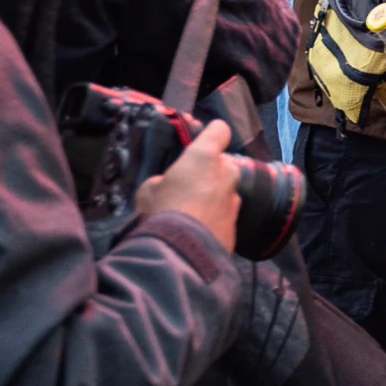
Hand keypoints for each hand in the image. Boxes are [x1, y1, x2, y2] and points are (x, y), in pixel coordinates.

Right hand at [141, 114, 248, 251]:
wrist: (181, 256)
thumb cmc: (161, 212)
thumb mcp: (148, 189)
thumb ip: (165, 180)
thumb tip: (169, 185)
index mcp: (205, 157)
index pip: (219, 130)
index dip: (210, 135)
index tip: (199, 145)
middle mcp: (227, 173)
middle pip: (223, 164)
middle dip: (209, 173)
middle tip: (187, 189)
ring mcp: (235, 200)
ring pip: (226, 191)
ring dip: (213, 198)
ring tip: (191, 216)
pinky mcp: (237, 226)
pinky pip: (225, 215)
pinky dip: (215, 220)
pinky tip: (197, 233)